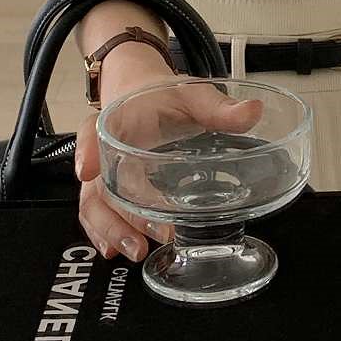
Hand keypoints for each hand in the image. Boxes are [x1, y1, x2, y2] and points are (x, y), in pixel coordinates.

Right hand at [76, 62, 263, 262]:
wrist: (140, 90)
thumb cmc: (162, 94)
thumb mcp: (192, 94)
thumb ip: (220, 107)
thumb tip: (252, 112)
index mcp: (118, 118)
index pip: (92, 132)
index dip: (88, 150)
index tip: (89, 171)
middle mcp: (104, 148)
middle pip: (97, 183)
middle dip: (116, 213)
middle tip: (148, 231)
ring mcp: (104, 171)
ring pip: (93, 204)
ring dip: (110, 229)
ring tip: (137, 249)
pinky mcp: (110, 187)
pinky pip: (97, 211)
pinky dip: (104, 232)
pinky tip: (119, 250)